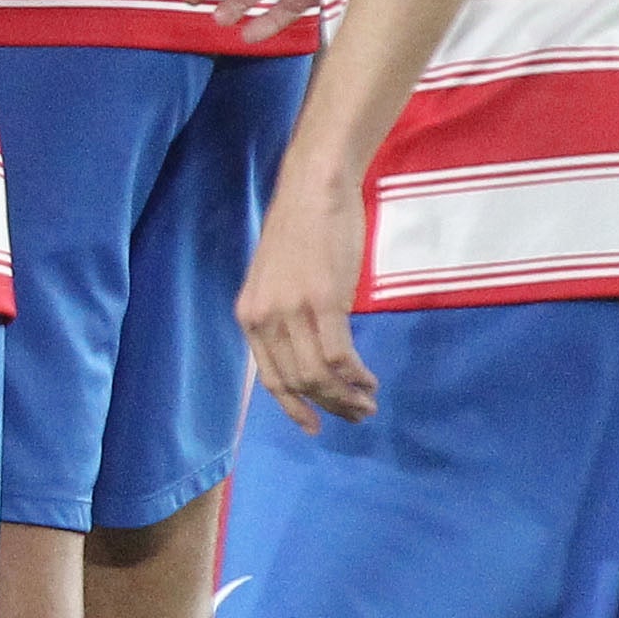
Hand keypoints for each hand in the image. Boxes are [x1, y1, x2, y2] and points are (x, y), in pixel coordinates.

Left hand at [237, 169, 375, 427]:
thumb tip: (306, 352)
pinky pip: (339, 356)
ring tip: (368, 403)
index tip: (315, 427)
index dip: (294, 408)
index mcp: (249, 315)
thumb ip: (284, 316)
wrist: (314, 190)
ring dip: (347, 398)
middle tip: (358, 415)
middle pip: (297, 382)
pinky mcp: (323, 301)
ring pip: (318, 375)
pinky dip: (357, 377)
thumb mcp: (277, 280)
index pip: (270, 377)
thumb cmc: (301, 231)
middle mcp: (264, 318)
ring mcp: (292, 310)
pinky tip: (369, 380)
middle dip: (330, 407)